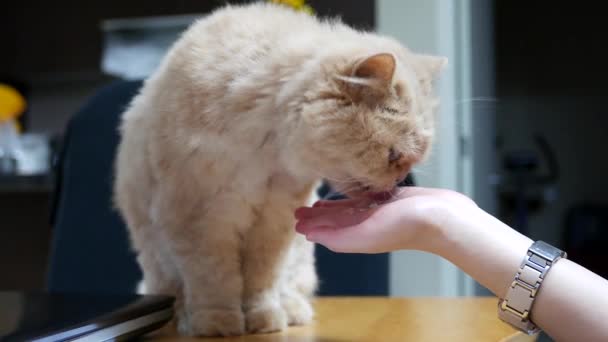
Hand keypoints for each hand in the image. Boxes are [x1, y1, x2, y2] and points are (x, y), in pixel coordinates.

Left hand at [294, 187, 476, 252]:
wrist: (445, 218)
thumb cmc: (408, 225)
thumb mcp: (367, 233)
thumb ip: (340, 236)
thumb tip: (312, 235)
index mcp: (360, 235)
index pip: (329, 231)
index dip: (312, 226)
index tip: (296, 220)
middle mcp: (368, 226)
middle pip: (337, 222)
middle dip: (318, 217)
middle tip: (300, 210)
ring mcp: (382, 214)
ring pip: (351, 210)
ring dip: (333, 208)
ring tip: (318, 203)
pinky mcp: (394, 200)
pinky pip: (367, 198)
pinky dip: (353, 197)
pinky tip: (349, 192)